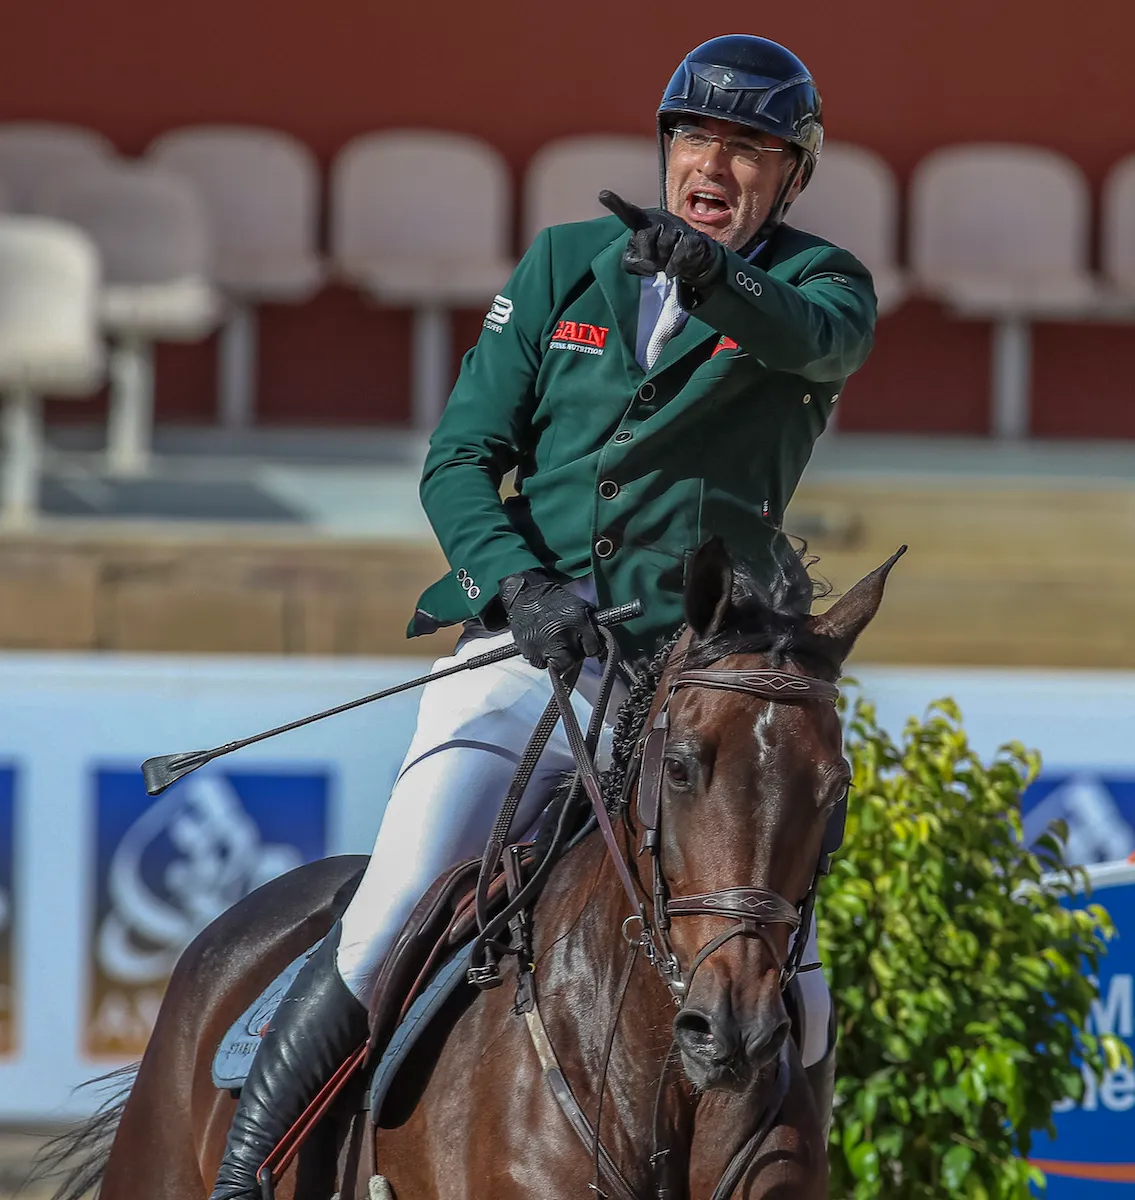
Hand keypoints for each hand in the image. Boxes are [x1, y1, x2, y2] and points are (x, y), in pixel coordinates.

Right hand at [499, 570, 601, 673]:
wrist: (525, 596)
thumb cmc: (556, 602)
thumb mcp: (580, 606)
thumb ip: (592, 626)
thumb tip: (602, 646)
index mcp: (578, 621)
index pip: (593, 649)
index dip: (591, 648)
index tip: (587, 645)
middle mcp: (563, 636)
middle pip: (576, 660)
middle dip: (575, 655)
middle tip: (568, 645)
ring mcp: (545, 647)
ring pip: (560, 666)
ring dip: (560, 660)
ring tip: (554, 646)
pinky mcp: (531, 655)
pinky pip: (542, 665)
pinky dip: (544, 658)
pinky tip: (542, 645)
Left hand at [599, 190, 722, 287]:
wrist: (686, 261)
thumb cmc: (656, 256)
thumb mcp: (637, 263)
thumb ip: (631, 263)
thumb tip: (648, 265)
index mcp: (642, 222)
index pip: (628, 213)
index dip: (616, 204)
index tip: (603, 195)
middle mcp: (658, 219)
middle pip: (644, 237)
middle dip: (647, 255)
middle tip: (653, 261)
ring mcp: (676, 226)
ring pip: (663, 246)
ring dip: (662, 261)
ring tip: (665, 260)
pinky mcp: (691, 237)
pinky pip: (678, 254)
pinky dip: (674, 267)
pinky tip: (673, 270)